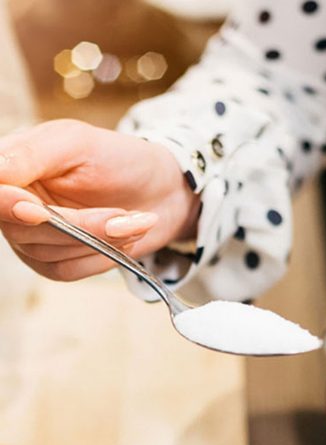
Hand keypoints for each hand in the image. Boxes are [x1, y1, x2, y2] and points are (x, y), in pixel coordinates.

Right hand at [0, 119, 198, 280]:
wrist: (162, 190)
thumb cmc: (120, 160)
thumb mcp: (78, 143)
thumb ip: (33, 155)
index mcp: (11, 167)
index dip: (9, 206)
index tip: (37, 210)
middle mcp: (13, 204)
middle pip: (21, 230)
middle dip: (79, 225)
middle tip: (121, 215)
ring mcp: (32, 236)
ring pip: (48, 253)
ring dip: (99, 240)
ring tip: (132, 220)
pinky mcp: (56, 260)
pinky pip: (66, 270)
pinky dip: (100, 257)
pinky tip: (124, 237)